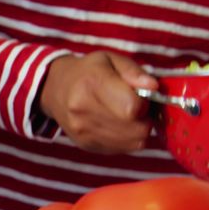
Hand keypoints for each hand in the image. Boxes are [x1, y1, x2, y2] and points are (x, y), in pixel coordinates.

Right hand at [40, 51, 156, 153]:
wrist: (55, 89)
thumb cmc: (88, 71)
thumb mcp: (110, 60)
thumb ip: (133, 71)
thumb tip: (154, 87)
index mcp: (92, 83)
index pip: (132, 107)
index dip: (145, 104)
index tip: (141, 97)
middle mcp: (84, 110)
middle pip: (136, 129)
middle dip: (145, 119)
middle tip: (138, 108)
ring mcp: (84, 131)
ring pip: (133, 142)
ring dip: (139, 130)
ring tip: (129, 116)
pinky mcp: (86, 145)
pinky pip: (122, 150)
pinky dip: (128, 139)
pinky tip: (120, 125)